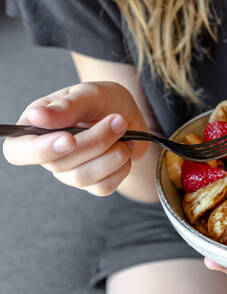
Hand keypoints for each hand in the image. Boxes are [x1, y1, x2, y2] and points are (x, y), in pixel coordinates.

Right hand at [3, 82, 147, 195]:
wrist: (129, 117)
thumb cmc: (103, 101)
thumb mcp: (89, 94)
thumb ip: (66, 106)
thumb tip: (37, 117)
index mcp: (36, 127)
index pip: (18, 151)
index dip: (40, 150)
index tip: (69, 139)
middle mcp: (49, 154)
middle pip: (59, 163)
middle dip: (95, 141)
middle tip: (118, 120)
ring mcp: (69, 173)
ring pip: (82, 177)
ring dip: (112, 153)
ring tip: (123, 130)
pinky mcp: (92, 184)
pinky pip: (104, 186)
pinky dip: (122, 166)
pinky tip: (125, 147)